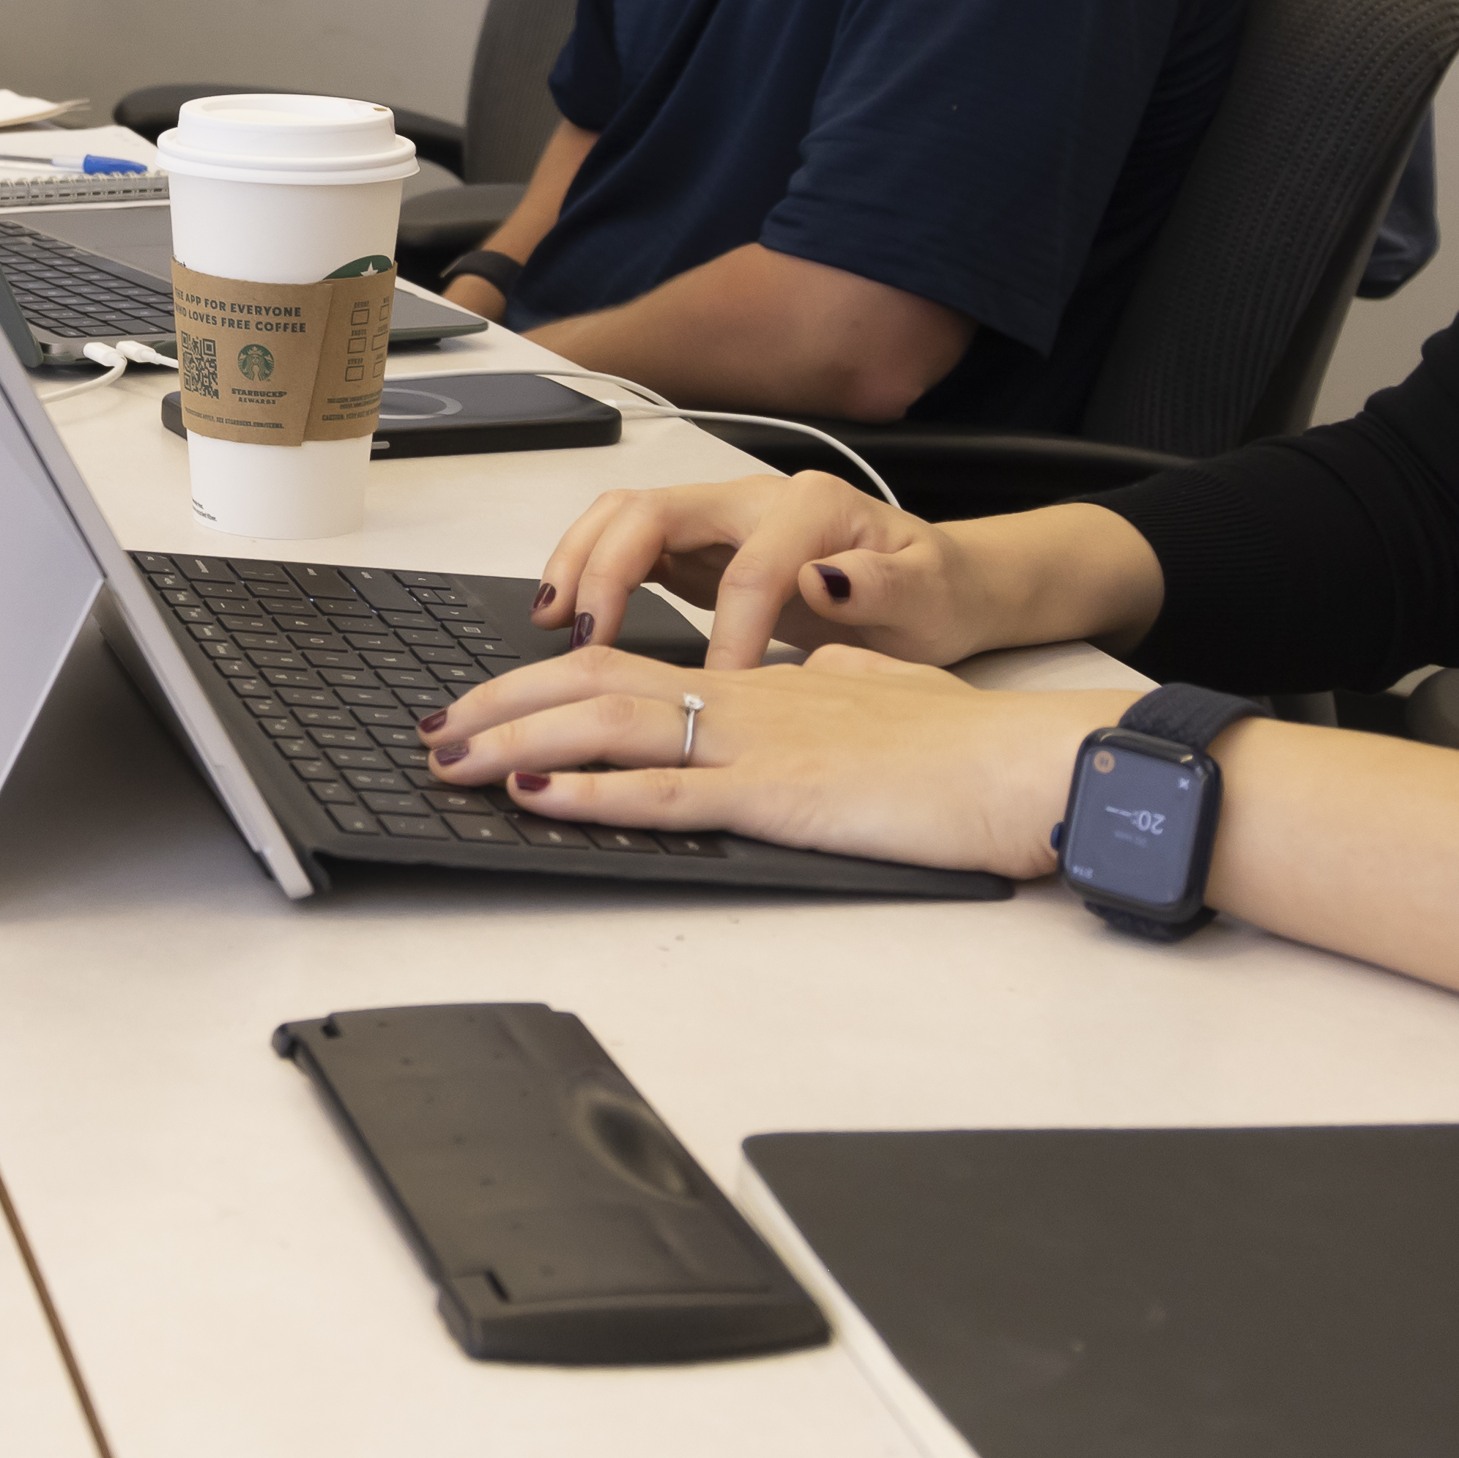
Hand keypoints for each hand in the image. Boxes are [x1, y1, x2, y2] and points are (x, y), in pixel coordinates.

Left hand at [424, 638, 1095, 874]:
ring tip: (452, 760)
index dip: (546, 679)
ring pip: (607, 725)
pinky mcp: (776, 795)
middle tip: (435, 732)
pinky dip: (589, 792)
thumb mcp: (886, 692)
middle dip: (499, 706)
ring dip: (517, 742)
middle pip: (591, 682)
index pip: (628, 663)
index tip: (488, 703)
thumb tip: (813, 666)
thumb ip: (838, 675)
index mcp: (761, 681)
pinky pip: (664, 790)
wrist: (1023, 761)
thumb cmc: (966, 744)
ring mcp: (754, 743)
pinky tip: (537, 795)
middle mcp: (742, 698)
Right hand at [524, 463, 945, 673]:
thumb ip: (883, 586)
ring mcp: (720, 520)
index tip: (718, 694)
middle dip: (608, 573)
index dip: (727, 633)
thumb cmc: (932, 592)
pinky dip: (586, 573)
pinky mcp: (698, 548)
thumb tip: (823, 577)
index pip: (747, 568)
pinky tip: (568, 619)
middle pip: (653, 513)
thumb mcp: (929, 596)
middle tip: (585, 642)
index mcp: (810, 508)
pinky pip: (626, 545)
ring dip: (579, 564)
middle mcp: (754, 500)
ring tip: (552, 624)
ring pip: (623, 517)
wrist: (936, 582)